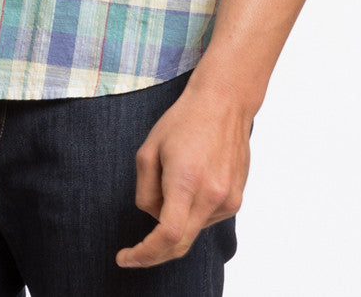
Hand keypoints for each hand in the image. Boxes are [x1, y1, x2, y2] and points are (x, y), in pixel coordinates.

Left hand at [115, 74, 252, 268]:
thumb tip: (154, 217)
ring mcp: (228, 200)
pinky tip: (190, 180)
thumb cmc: (183, 121)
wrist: (224, 104)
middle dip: (154, 252)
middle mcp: (212, 195)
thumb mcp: (148, 150)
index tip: (125, 257)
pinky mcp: (236, 199)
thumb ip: (145, 191)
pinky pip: (205, 218)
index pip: (167, 235)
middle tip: (133, 252)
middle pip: (180, 244)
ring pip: (192, 229)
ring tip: (172, 178)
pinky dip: (190, 211)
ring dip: (174, 219)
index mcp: (186, 180)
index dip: (144, 253)